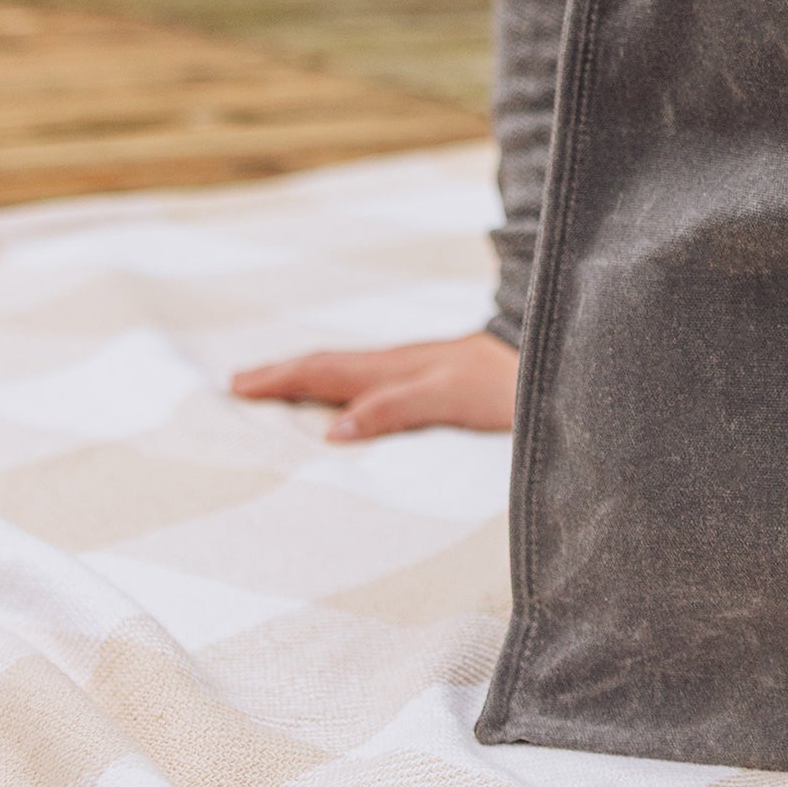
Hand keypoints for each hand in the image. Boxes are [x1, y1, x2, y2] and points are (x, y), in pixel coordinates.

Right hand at [231, 330, 517, 439]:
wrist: (553, 355)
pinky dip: (345, 387)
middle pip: (329, 367)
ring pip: (350, 371)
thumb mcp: (448, 398)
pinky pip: (374, 381)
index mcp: (392, 370)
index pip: (322, 375)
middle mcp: (399, 365)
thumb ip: (394, 409)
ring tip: (279, 387)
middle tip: (237, 384)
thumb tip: (331, 431)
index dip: (278, 381)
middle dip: (281, 375)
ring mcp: (418, 369)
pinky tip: (351, 399)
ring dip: (310, 378)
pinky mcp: (437, 378)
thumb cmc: (507, 383)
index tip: (234, 389)